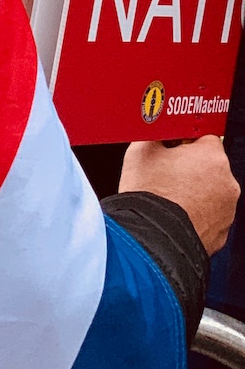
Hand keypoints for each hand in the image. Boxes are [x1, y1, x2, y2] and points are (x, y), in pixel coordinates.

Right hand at [119, 137, 239, 255]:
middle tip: (165, 173)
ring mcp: (227, 211)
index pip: (204, 137)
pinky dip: (195, 213)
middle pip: (209, 165)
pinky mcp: (221, 233)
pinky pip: (208, 215)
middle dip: (191, 167)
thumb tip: (156, 131)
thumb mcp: (141, 150)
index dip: (184, 140)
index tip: (172, 147)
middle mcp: (227, 183)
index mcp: (212, 157)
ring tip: (168, 196)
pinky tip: (174, 213)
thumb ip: (155, 135)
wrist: (150, 238)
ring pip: (210, 191)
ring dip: (194, 191)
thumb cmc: (149, 194)